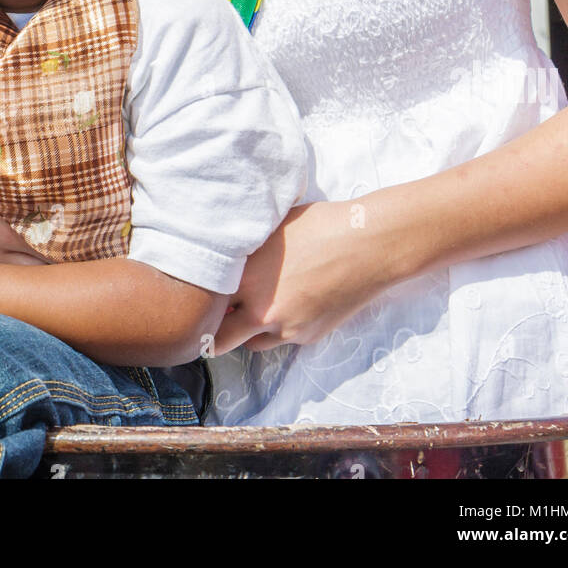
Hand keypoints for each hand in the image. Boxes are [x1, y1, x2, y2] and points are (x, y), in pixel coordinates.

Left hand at [212, 198, 399, 355]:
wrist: (367, 246)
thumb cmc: (320, 225)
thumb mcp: (271, 228)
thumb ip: (245, 250)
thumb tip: (226, 253)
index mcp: (246, 278)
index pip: (205, 303)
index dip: (201, 300)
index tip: (200, 297)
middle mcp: (261, 310)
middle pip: (219, 339)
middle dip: (213, 332)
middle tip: (214, 319)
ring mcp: (286, 328)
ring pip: (252, 342)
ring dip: (249, 330)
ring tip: (259, 305)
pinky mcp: (308, 336)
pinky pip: (284, 337)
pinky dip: (281, 326)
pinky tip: (294, 300)